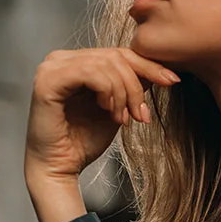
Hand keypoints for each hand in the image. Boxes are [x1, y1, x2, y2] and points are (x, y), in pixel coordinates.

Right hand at [24, 47, 181, 181]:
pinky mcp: (48, 80)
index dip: (148, 65)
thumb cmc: (83, 142)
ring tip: (122, 119)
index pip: (119, 53)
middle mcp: (61, 59)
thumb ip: (131, 87)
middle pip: (115, 56)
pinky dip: (108, 92)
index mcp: (76, 62)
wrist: (60, 168)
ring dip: (123, 93)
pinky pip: (91, 73)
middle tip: (140, 114)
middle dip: (136, 86)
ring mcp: (52, 67)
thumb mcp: (117, 108)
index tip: (172, 81)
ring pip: (106, 64)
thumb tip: (158, 71)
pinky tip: (108, 111)